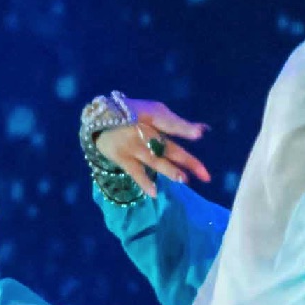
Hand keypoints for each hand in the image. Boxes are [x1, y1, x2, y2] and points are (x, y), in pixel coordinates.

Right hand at [92, 95, 212, 191]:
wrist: (99, 120)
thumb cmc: (134, 115)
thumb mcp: (153, 112)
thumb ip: (176, 123)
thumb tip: (203, 130)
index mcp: (152, 115)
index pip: (170, 123)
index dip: (184, 128)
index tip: (200, 133)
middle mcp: (143, 131)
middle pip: (168, 147)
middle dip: (187, 161)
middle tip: (205, 175)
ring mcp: (132, 146)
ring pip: (153, 160)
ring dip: (169, 170)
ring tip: (184, 180)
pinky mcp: (122, 158)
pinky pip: (134, 172)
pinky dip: (143, 182)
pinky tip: (154, 193)